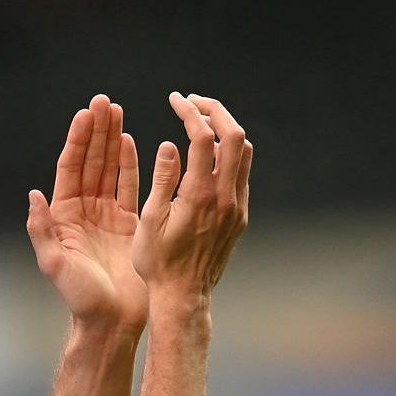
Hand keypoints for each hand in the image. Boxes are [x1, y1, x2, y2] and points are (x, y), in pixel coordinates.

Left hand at [27, 94, 149, 331]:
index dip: (78, 140)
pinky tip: (132, 141)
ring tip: (117, 111)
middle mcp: (84, 211)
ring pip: (110, 169)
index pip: (71, 168)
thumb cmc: (80, 297)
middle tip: (104, 101)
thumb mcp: (54, 263)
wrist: (111, 321)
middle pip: (91, 161)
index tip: (86, 114)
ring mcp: (107, 216)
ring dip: (113, 140)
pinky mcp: (130, 224)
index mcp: (63, 216)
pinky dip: (131, 164)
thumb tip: (34, 194)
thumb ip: (42, 229)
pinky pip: (131, 188)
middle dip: (97, 131)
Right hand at [132, 92, 251, 307]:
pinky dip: (228, 153)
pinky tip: (208, 154)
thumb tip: (172, 144)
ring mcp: (237, 207)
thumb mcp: (150, 221)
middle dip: (215, 110)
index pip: (202, 138)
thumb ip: (163, 179)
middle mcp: (225, 198)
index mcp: (199, 196)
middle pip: (234, 136)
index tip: (175, 99)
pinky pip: (242, 173)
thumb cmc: (158, 263)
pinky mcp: (240, 216)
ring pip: (244, 152)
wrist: (184, 296)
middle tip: (192, 101)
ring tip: (200, 122)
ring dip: (225, 130)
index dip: (189, 112)